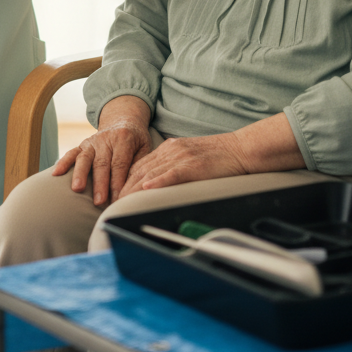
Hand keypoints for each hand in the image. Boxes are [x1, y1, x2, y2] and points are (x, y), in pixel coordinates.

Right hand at [53, 100, 151, 205]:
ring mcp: (92, 141)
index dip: (118, 182)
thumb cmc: (135, 140)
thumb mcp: (144, 147)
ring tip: (77, 189)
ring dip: (80, 174)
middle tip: (99, 201)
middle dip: (100, 184)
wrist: (122, 119)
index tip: (117, 200)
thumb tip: (135, 188)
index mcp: (123, 139)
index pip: (119, 164)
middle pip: (101, 163)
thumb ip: (139, 165)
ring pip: (84, 158)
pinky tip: (55, 174)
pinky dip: (63, 163)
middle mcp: (106, 139)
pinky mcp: (82, 145)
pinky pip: (71, 153)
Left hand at [117, 132, 248, 196]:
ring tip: (120, 202)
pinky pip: (172, 174)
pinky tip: (146, 188)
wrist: (241, 149)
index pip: (140, 166)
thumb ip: (175, 167)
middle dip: (124, 187)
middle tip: (111, 203)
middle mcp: (171, 150)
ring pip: (151, 172)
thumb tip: (159, 184)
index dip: (125, 180)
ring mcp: (182, 157)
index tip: (115, 194)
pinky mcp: (194, 165)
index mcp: (170, 148)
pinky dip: (158, 181)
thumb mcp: (191, 158)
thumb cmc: (219, 158)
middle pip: (140, 170)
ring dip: (134, 189)